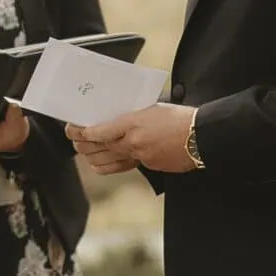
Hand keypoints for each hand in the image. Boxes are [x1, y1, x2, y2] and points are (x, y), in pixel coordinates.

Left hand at [68, 104, 199, 174]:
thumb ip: (131, 116)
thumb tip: (112, 120)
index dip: (81, 131)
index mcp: (134, 123)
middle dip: (81, 143)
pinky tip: (101, 161)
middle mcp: (134, 142)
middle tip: (73, 137)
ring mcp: (141, 157)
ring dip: (91, 156)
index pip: (99, 131)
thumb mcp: (152, 108)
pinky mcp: (148, 166)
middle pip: (98, 147)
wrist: (202, 136)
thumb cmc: (180, 117)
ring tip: (84, 149)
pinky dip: (107, 164)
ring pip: (105, 161)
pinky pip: (120, 167)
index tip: (72, 128)